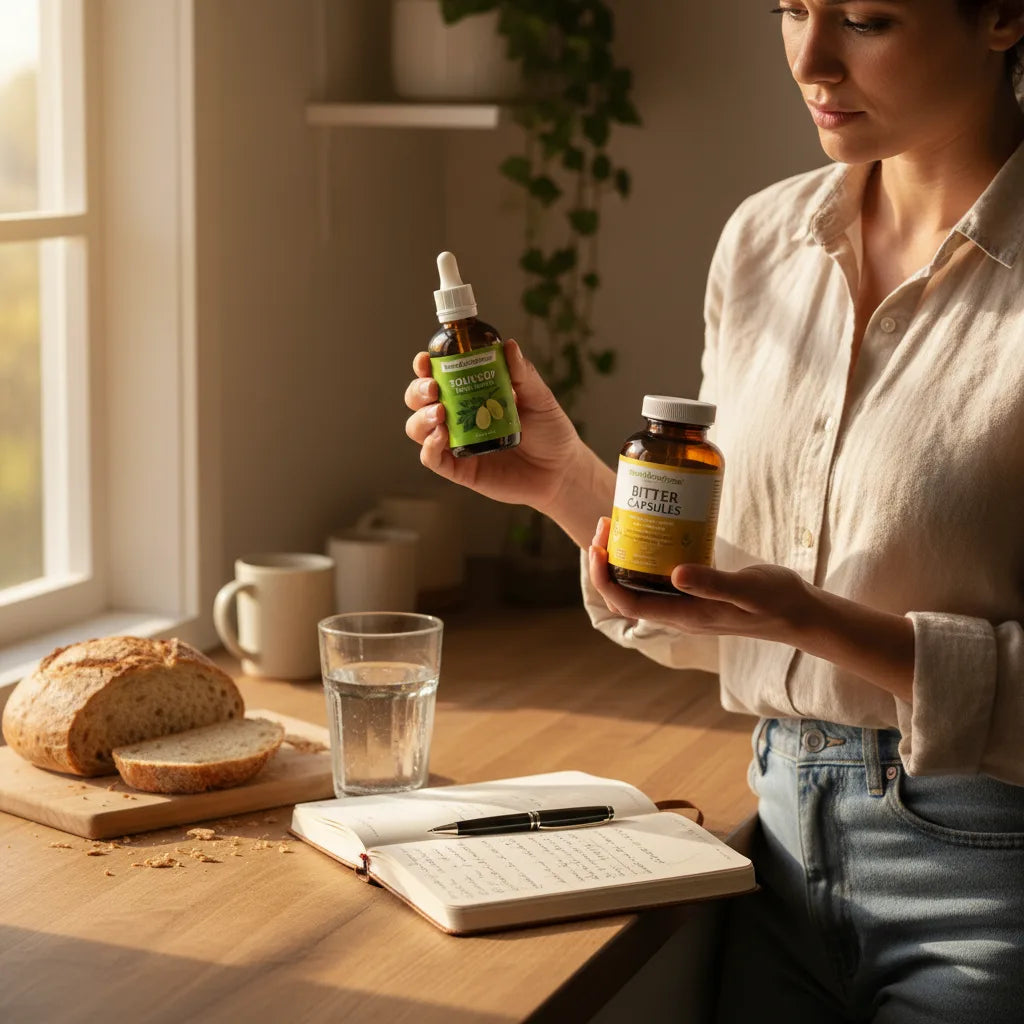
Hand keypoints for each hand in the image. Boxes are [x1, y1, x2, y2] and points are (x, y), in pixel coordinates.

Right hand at [404, 339, 588, 514]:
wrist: (561, 470)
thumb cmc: (550, 432)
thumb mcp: (539, 398)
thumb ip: (523, 374)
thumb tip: (509, 346)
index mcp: (471, 394)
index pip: (438, 376)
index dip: (425, 367)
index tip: (426, 359)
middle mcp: (458, 417)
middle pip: (419, 400)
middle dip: (418, 390)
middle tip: (433, 388)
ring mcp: (456, 443)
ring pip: (418, 428)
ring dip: (421, 417)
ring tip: (440, 413)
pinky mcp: (460, 469)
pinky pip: (432, 459)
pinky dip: (429, 446)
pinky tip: (441, 437)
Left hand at [587, 517, 914, 700]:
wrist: (800, 613)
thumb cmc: (776, 602)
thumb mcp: (746, 589)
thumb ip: (712, 583)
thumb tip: (675, 574)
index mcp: (682, 616)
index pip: (625, 601)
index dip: (603, 576)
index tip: (597, 544)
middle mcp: (677, 612)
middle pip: (625, 590)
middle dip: (606, 561)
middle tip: (606, 522)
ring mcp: (685, 603)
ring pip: (640, 582)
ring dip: (623, 556)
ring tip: (620, 522)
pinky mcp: (695, 591)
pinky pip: (659, 575)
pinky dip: (647, 554)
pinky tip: (652, 530)